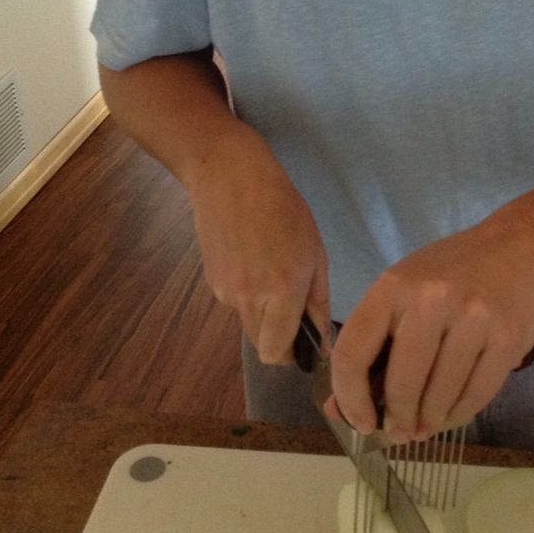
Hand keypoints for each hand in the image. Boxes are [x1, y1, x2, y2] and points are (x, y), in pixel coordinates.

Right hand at [187, 123, 329, 361]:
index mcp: (281, 292)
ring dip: (264, 315)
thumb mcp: (315, 252)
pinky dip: (248, 294)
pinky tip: (253, 261)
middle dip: (279, 337)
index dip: (292, 355)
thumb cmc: (283, 208)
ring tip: (272, 273)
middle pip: (262, 345)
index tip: (304, 340)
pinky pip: (236, 303)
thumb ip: (319, 303)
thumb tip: (323, 345)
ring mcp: (225, 293)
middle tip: (294, 307)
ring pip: (249, 324)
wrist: (229, 177)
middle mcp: (248, 300)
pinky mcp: (210, 283)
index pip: (278, 354)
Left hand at [329, 216, 533, 440]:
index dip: (351, 399)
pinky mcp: (506, 339)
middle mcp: (431, 300)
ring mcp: (472, 319)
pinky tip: (450, 415)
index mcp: (393, 287)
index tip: (361, 422)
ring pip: (440, 395)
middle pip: (401, 383)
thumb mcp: (403, 293)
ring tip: (425, 426)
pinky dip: (459, 414)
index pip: (352, 354)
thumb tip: (339, 409)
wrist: (519, 248)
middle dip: (397, 419)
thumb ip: (370, 346)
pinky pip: (475, 395)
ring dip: (429, 421)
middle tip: (399, 433)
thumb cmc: (451, 274)